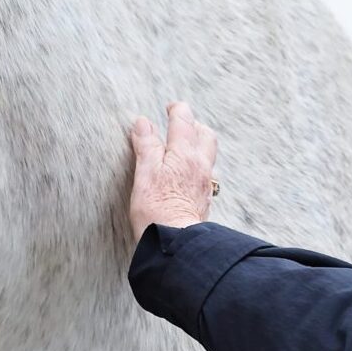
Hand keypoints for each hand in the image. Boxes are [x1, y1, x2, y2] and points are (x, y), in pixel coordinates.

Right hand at [128, 102, 219, 241]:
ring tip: (181, 148)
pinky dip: (196, 166)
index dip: (176, 109)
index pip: (184, 120)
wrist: (175, 243)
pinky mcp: (203, 200)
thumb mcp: (145, 172)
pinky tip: (185, 175)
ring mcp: (205, 183)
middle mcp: (200, 165)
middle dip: (193, 124)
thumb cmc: (156, 209)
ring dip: (197, 145)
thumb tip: (143, 122)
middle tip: (178, 124)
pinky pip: (206, 175)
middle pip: (205, 135)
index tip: (169, 107)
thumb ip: (146, 145)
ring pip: (207, 155)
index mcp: (185, 154)